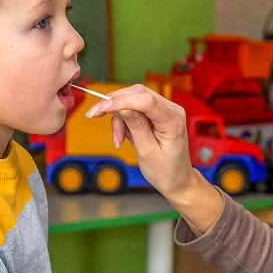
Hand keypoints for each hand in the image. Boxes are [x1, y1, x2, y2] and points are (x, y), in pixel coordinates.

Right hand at [85, 84, 222, 233]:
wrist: (177, 179)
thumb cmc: (165, 170)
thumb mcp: (146, 151)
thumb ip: (135, 126)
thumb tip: (121, 106)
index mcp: (173, 122)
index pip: (146, 101)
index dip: (121, 100)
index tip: (101, 107)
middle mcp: (172, 110)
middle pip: (137, 93)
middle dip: (115, 104)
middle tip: (95, 116)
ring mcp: (166, 109)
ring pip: (133, 98)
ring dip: (119, 116)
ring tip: (118, 139)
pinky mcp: (159, 112)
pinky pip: (136, 106)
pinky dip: (124, 118)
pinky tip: (124, 135)